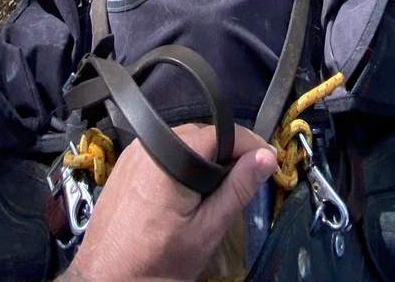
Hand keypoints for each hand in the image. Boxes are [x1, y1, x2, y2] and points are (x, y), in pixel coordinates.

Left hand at [65, 123, 277, 281]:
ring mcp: (133, 154)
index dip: (251, 145)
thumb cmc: (157, 263)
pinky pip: (162, 154)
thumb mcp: (207, 229)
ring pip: (182, 143)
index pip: (223, 131)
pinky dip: (180, 166)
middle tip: (247, 180)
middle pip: (202, 135)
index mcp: (170, 156)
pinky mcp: (124, 166)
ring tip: (218, 191)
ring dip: (204, 160)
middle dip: (227, 154)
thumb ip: (238, 189)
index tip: (269, 161)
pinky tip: (187, 194)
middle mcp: (149, 146)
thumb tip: (265, 157)